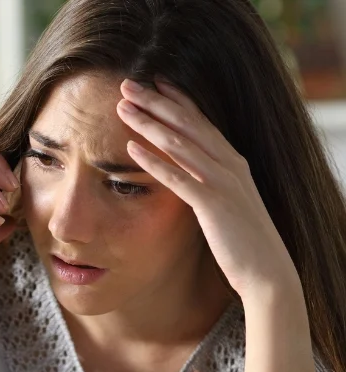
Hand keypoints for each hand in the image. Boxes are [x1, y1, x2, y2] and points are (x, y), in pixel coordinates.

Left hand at [116, 77, 299, 301]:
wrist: (267, 271)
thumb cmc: (243, 241)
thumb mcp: (228, 204)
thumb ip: (210, 186)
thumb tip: (189, 179)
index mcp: (233, 162)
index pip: (201, 121)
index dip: (176, 99)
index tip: (154, 83)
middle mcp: (229, 164)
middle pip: (187, 123)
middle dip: (156, 101)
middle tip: (127, 84)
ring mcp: (222, 182)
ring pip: (180, 143)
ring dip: (149, 123)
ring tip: (122, 107)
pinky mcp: (213, 203)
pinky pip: (178, 177)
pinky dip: (153, 160)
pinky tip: (130, 149)